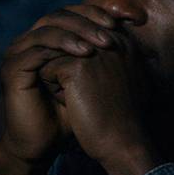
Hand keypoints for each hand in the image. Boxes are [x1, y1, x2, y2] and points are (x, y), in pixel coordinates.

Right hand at [0, 5, 121, 163]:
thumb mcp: (96, 75)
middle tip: (111, 31)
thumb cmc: (75, 109)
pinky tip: (83, 57)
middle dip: (87, 22)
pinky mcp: (12, 69)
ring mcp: (19, 54)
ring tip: (100, 45)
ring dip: (75, 34)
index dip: (94, 13)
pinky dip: (59, 50)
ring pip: (47, 30)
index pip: (71, 13)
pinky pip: (35, 52)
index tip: (119, 23)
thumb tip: (133, 27)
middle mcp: (31, 42)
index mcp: (50, 39)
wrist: (48, 139)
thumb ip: (106, 51)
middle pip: (58, 16)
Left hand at [36, 24, 158, 174]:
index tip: (90, 83)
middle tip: (85, 92)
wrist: (123, 141)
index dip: (77, 58)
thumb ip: (112, 58)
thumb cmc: (124, 115)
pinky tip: (71, 102)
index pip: (85, 33)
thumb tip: (85, 49)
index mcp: (125, 42)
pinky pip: (46, 68)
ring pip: (54, 54)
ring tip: (78, 96)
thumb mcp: (126, 79)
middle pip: (68, 41)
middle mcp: (112, 40)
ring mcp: (95, 51)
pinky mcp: (77, 66)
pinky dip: (52, 87)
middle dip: (66, 64)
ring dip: (58, 75)